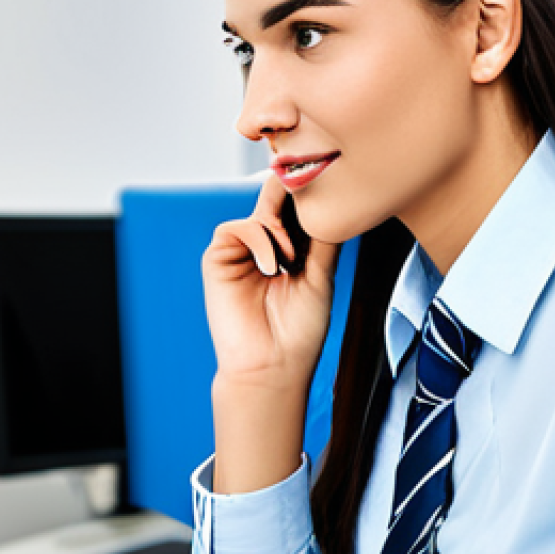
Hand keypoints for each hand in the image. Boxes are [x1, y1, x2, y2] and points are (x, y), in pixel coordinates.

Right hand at [202, 176, 339, 387]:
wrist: (273, 364)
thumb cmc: (299, 330)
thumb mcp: (320, 276)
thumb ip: (323, 238)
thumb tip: (335, 201)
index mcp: (291, 249)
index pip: (299, 210)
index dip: (312, 197)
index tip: (329, 189)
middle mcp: (266, 245)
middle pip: (278, 200)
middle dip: (295, 195)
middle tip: (309, 194)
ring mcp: (242, 251)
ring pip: (260, 211)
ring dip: (279, 229)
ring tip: (290, 260)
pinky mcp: (218, 258)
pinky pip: (237, 228)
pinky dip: (258, 241)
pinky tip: (271, 267)